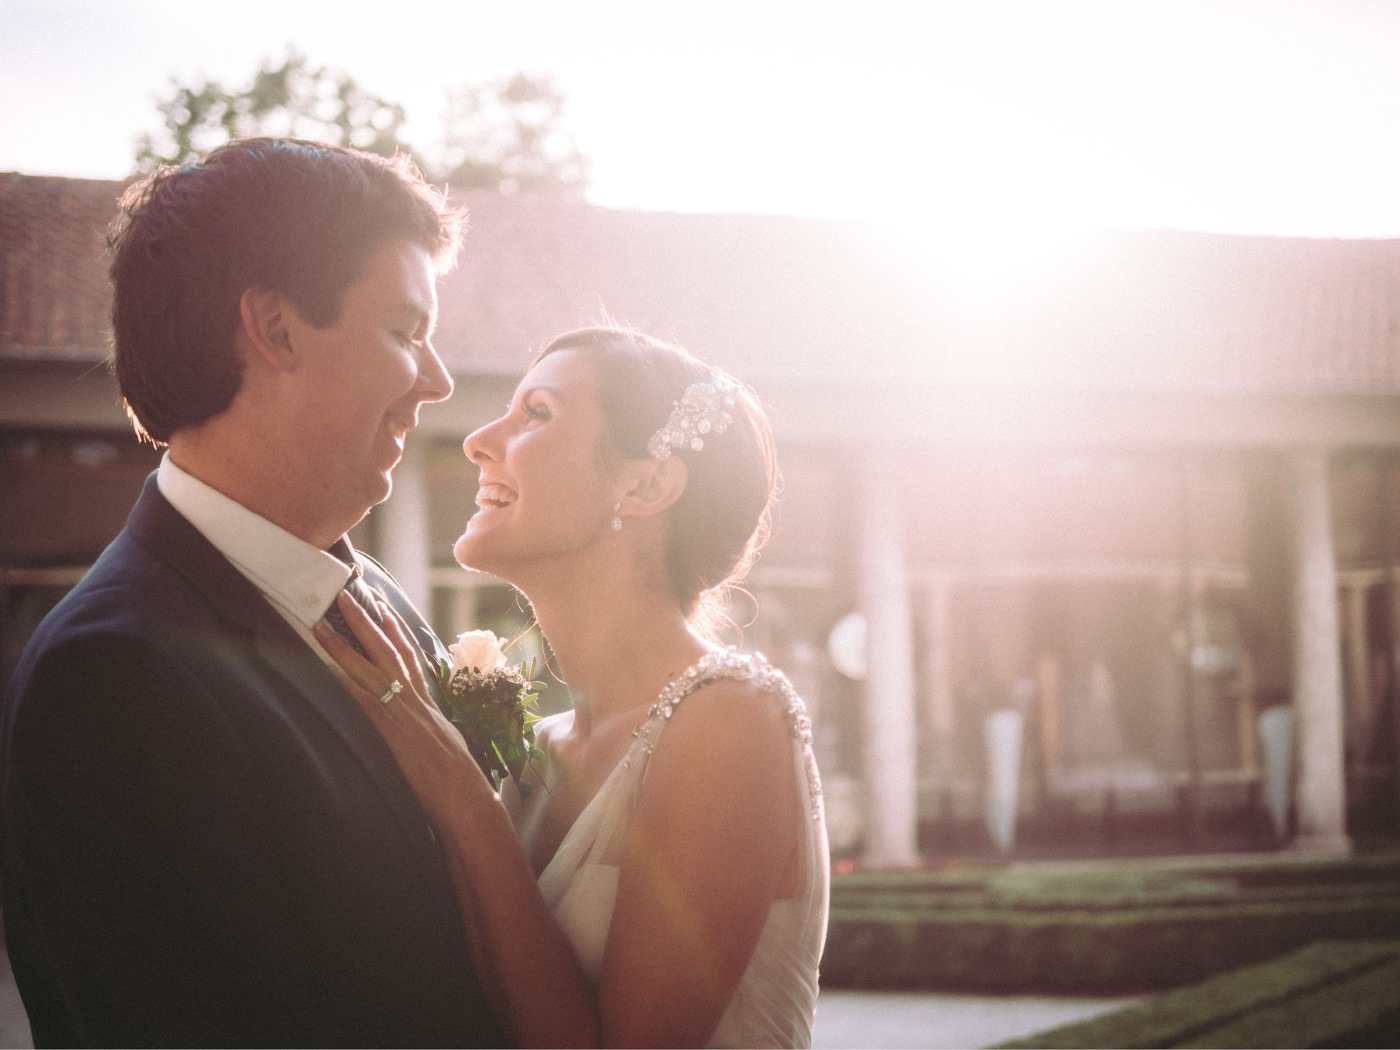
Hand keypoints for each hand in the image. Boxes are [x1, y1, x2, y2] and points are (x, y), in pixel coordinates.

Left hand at [314, 593, 496, 818]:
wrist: (464, 797)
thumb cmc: (458, 783)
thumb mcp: (446, 748)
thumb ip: (431, 733)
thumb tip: (424, 734)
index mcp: (428, 704)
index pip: (411, 657)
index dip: (396, 631)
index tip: (384, 608)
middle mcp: (415, 700)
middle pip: (389, 650)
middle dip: (368, 621)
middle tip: (348, 595)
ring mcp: (402, 711)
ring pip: (371, 666)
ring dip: (345, 641)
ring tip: (324, 619)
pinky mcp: (389, 728)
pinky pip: (359, 696)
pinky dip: (340, 678)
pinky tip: (322, 665)